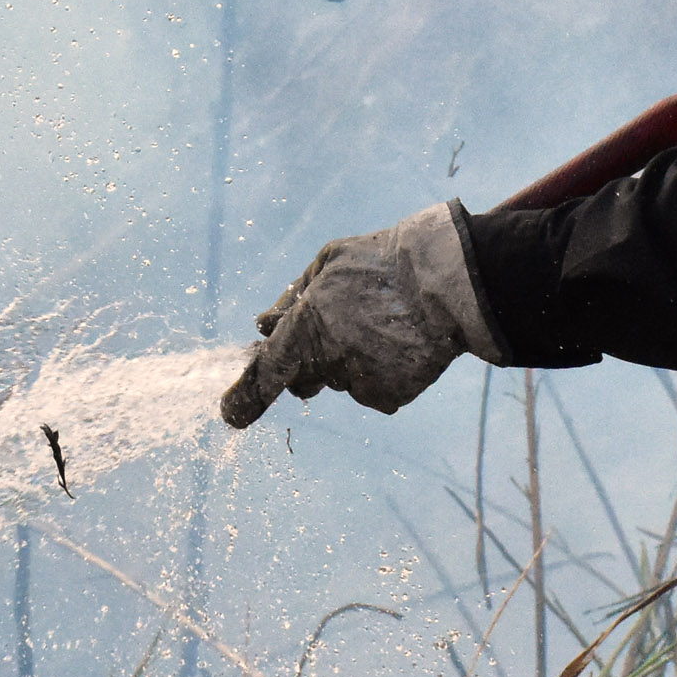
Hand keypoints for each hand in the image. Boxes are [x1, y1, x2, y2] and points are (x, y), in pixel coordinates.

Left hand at [219, 203, 507, 427]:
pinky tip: (399, 342)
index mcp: (306, 326)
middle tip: (340, 327)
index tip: (230, 415)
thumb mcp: (327, 262)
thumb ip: (290, 298)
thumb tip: (263, 326)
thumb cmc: (381, 263)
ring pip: (341, 379)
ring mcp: (359, 382)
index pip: (266, 372)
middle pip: (304, 379)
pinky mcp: (389, 396)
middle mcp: (328, 361)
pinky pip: (372, 389)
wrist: (446, 283)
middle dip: (310, 363)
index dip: (245, 397)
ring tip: (383, 323)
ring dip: (351, 360)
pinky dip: (381, 372)